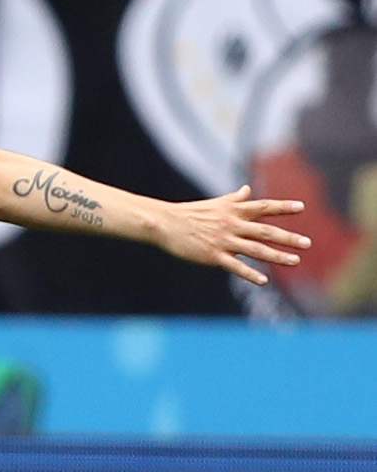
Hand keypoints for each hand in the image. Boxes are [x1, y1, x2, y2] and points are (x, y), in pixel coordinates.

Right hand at [152, 185, 305, 286]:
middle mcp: (232, 224)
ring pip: (256, 249)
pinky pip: (235, 266)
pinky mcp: (213, 255)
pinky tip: (264, 281)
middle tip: (307, 243)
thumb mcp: (216, 203)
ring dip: (277, 256)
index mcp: (234, 210)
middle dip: (288, 237)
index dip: (283, 207)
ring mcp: (223, 240)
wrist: (165, 223)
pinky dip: (250, 273)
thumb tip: (248, 190)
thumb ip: (236, 198)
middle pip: (265, 231)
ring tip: (295, 261)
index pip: (264, 207)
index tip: (302, 207)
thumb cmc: (191, 213)